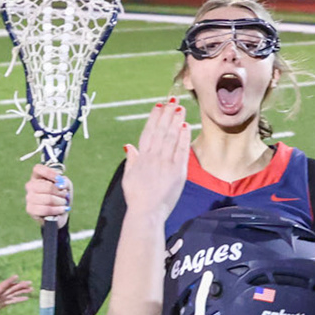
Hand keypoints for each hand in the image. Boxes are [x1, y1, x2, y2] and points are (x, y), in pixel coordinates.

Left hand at [0, 275, 31, 314]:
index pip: (3, 285)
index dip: (9, 280)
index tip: (17, 276)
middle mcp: (0, 293)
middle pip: (12, 288)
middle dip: (21, 285)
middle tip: (30, 282)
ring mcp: (2, 298)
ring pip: (15, 293)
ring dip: (23, 291)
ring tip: (32, 289)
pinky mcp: (3, 303)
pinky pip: (13, 300)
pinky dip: (20, 299)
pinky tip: (26, 298)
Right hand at [26, 165, 70, 222]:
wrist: (58, 212)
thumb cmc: (60, 196)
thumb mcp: (66, 186)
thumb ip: (65, 182)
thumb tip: (61, 185)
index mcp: (37, 176)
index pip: (38, 169)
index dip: (50, 173)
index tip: (60, 179)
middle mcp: (30, 185)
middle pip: (47, 187)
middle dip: (60, 193)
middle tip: (65, 195)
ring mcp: (29, 197)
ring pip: (48, 199)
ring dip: (60, 202)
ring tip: (63, 203)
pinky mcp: (30, 209)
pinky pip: (45, 209)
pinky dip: (56, 210)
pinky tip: (62, 209)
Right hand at [118, 99, 188, 220]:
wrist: (146, 212)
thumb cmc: (136, 197)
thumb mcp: (129, 177)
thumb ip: (131, 159)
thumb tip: (128, 146)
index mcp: (141, 158)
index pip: (148, 132)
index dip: (154, 118)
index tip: (158, 106)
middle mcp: (153, 157)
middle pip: (161, 131)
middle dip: (167, 114)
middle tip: (172, 101)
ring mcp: (166, 163)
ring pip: (171, 137)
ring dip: (175, 121)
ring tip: (180, 108)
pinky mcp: (177, 172)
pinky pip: (181, 150)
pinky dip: (184, 137)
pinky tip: (186, 126)